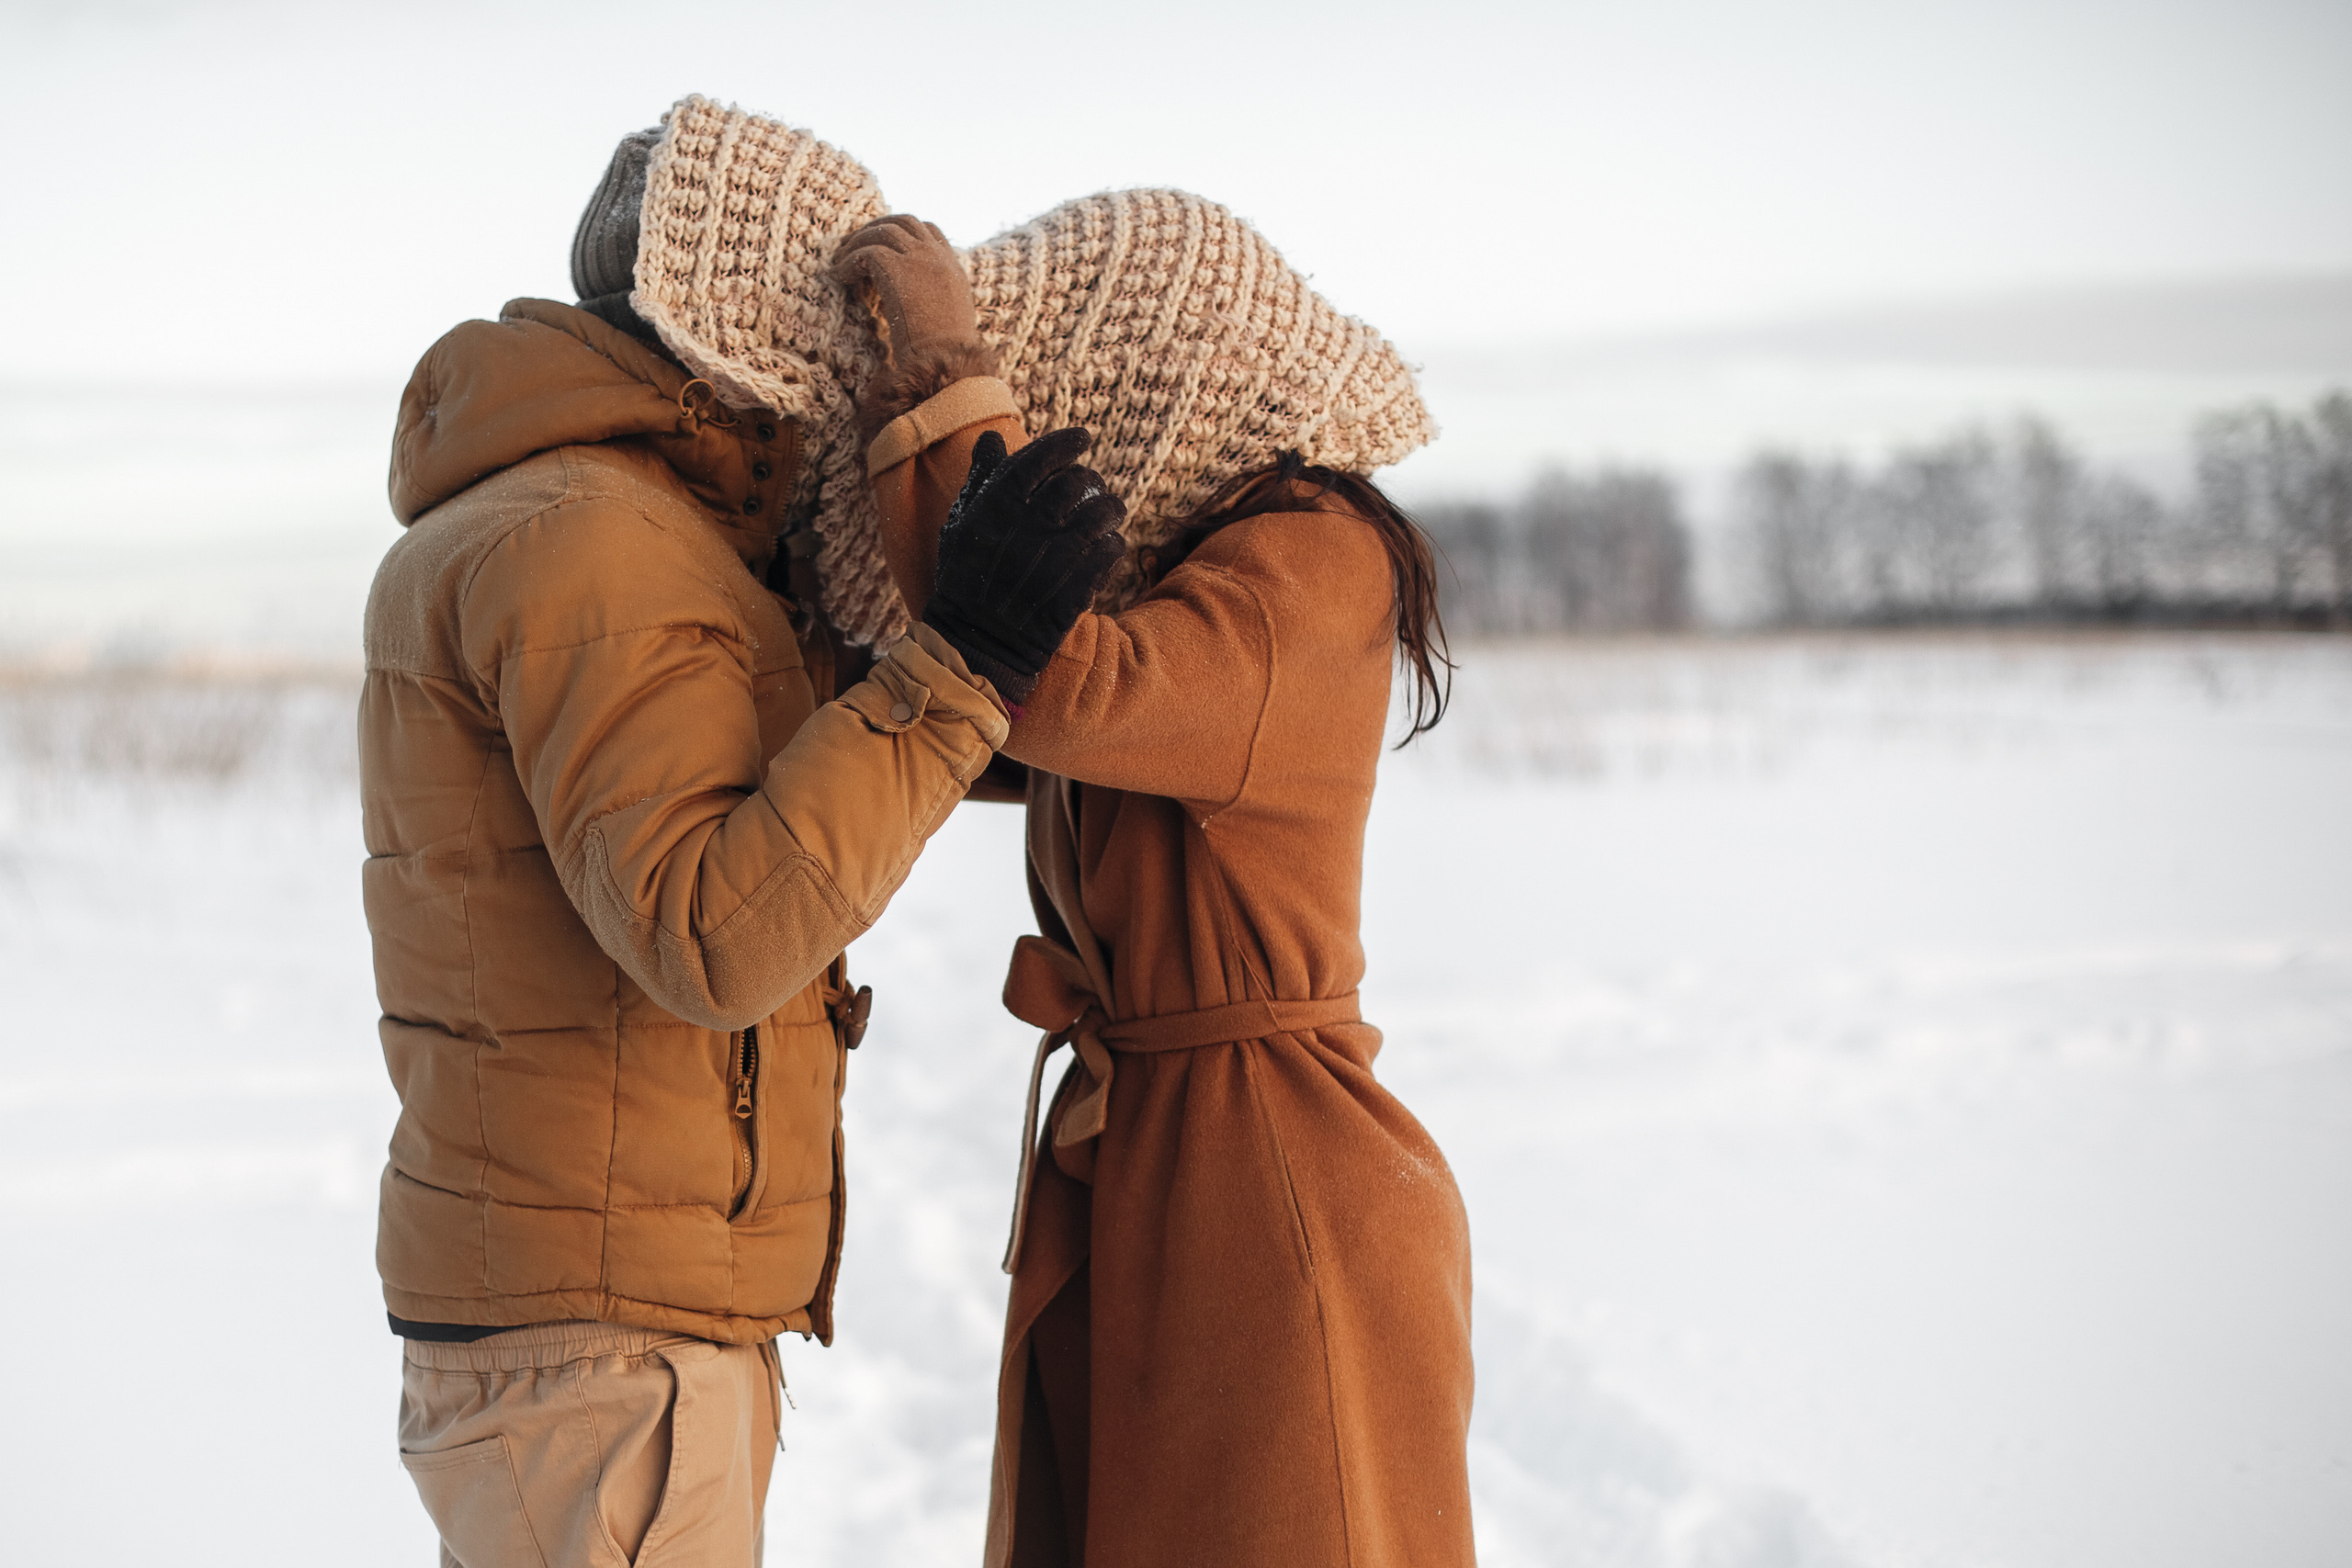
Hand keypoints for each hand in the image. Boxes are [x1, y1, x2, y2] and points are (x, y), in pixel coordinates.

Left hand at [829, 215, 985, 369]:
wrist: (946, 362)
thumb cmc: (944, 356)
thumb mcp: (949, 320)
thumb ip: (935, 301)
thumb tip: (915, 305)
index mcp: (952, 268)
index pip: (929, 231)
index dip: (903, 232)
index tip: (882, 244)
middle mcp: (937, 257)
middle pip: (904, 221)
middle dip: (877, 227)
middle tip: (854, 242)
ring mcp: (919, 259)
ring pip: (883, 231)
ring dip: (858, 241)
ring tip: (840, 259)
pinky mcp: (898, 269)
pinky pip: (866, 253)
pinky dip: (848, 262)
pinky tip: (838, 276)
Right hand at [923, 429, 1126, 702]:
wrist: (977, 642)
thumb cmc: (966, 579)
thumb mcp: (960, 525)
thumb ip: (979, 480)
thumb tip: (992, 437)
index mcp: (996, 508)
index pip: (1039, 459)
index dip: (1065, 443)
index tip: (1082, 438)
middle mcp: (1027, 528)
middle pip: (1076, 483)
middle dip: (1091, 479)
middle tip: (1094, 484)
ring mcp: (1054, 560)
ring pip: (1101, 514)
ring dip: (1111, 507)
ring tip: (1111, 511)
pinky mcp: (1075, 589)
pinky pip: (1110, 552)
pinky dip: (1114, 544)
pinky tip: (1108, 545)